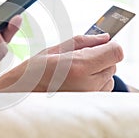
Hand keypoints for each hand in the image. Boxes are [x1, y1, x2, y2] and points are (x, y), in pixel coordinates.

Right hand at [0, 34, 123, 91]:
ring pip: (109, 76)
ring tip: (75, 70)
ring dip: (98, 69)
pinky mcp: (89, 102)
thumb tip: (103, 37)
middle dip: (100, 56)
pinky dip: (94, 81)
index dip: (109, 45)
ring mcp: (90, 96)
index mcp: (79, 66)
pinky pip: (103, 87)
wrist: (23, 93)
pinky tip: (76, 80)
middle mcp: (88, 84)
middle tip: (79, 57)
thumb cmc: (34, 71)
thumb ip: (83, 41)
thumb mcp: (55, 49)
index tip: (99, 44)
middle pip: (113, 62)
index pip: (115, 51)